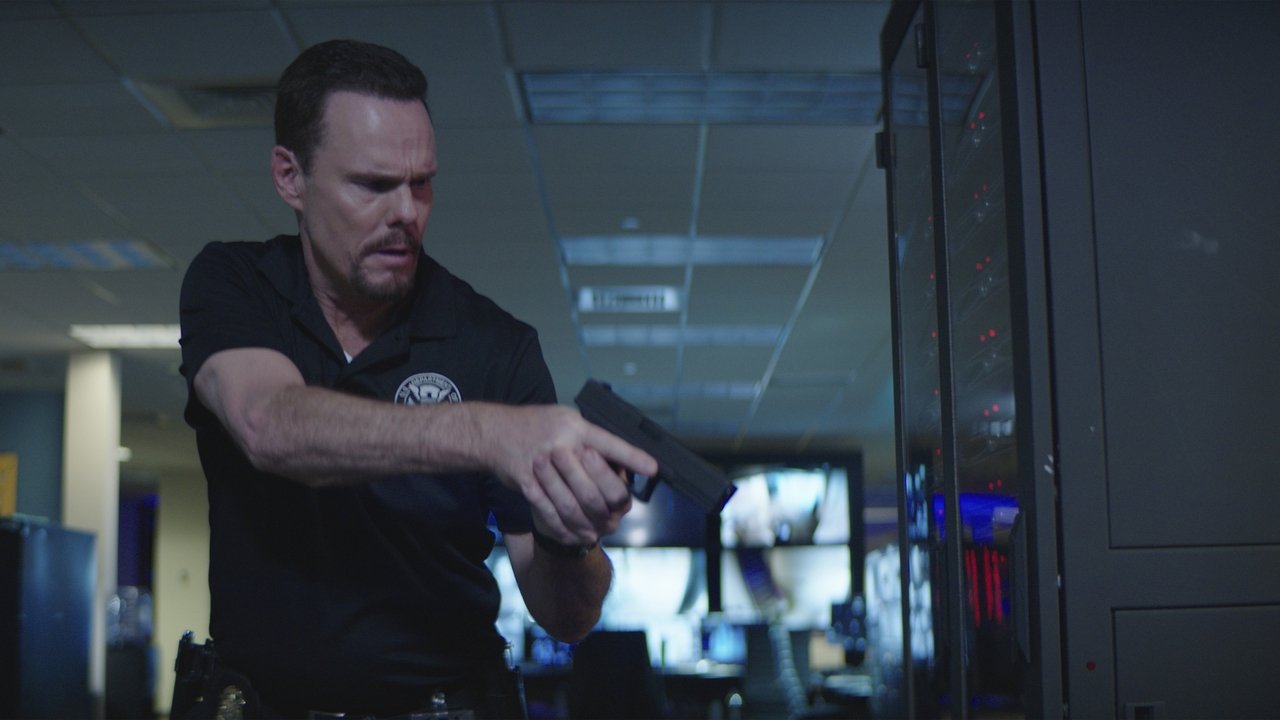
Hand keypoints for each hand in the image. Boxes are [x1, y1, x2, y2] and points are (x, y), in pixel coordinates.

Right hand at [480, 404, 657, 545]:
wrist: (494, 432)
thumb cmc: (537, 425)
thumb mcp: (566, 419)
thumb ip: (590, 438)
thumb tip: (619, 459)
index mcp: (576, 427)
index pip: (611, 444)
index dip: (633, 458)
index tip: (653, 469)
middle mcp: (561, 445)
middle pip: (594, 486)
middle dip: (608, 506)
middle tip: (616, 516)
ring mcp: (542, 466)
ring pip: (572, 505)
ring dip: (587, 524)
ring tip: (597, 533)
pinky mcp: (526, 484)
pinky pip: (548, 512)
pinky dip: (562, 528)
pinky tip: (573, 534)